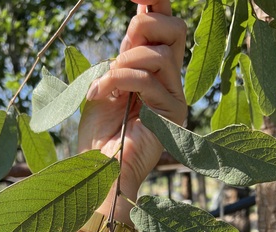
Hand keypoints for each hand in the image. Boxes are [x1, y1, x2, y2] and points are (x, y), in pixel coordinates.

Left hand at [78, 0, 186, 204]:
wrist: (101, 171)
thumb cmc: (98, 133)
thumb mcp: (105, 84)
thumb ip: (123, 56)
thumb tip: (140, 17)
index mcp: (151, 72)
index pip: (165, 28)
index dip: (156, 3)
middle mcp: (168, 81)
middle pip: (177, 29)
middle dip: (144, 28)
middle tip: (120, 52)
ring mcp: (173, 98)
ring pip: (162, 55)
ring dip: (126, 63)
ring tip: (107, 86)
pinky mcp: (173, 115)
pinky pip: (151, 81)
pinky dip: (121, 82)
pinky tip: (105, 96)